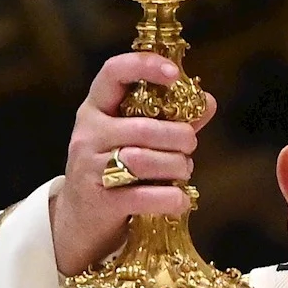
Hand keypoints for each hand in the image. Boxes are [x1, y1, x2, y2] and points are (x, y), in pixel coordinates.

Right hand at [50, 52, 214, 276]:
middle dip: (178, 137)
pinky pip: (144, 196)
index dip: (144, 66)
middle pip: (144, 127)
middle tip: (189, 146)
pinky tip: (180, 199)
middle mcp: (88, 134)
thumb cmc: (115, 171)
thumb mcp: (133, 139)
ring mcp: (90, 168)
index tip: (174, 74)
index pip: (113, 72)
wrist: (79, 221)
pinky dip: (171, 198)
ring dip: (177, 166)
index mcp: (96, 109)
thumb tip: (208, 101)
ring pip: (144, 160)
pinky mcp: (100, 201)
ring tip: (183, 171)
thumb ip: (170, 120)